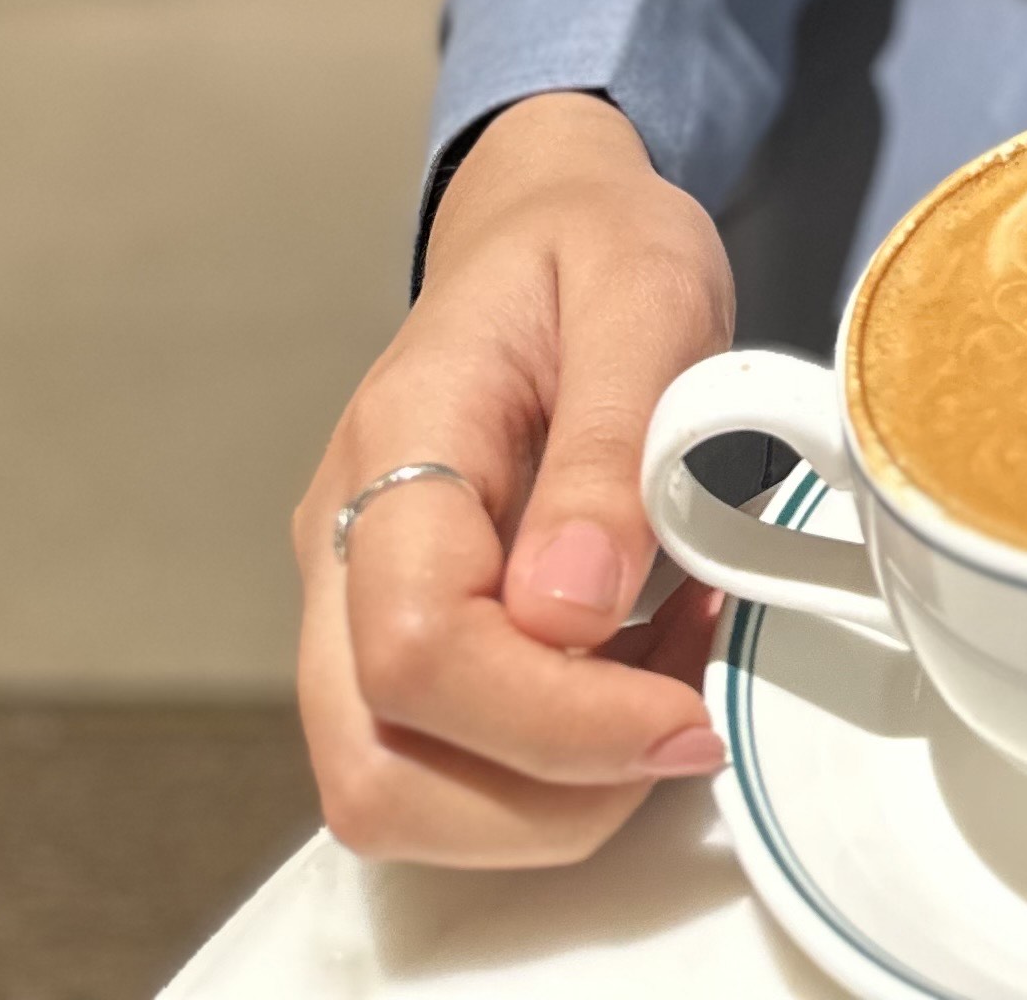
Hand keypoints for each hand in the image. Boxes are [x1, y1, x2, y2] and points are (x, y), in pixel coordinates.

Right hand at [293, 93, 734, 866]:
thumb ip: (609, 445)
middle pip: (376, 768)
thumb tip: (568, 614)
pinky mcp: (397, 642)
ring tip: (672, 677)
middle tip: (685, 719)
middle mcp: (341, 543)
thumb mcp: (645, 296)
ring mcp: (354, 603)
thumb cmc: (595, 251)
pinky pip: (441, 764)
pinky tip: (641, 672)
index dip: (550, 720)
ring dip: (550, 796)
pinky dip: (548, 769)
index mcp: (397, 442)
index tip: (682, 712)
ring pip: (397, 794)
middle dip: (542, 799)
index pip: (414, 648)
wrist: (546, 227)